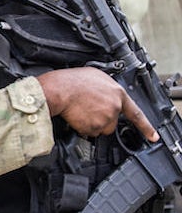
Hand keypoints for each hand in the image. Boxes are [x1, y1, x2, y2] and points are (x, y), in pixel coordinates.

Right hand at [36, 67, 158, 141]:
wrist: (59, 90)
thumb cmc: (71, 81)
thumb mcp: (95, 76)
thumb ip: (107, 88)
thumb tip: (106, 93)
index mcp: (117, 93)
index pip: (136, 113)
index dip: (146, 127)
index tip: (152, 136)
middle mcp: (114, 107)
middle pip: (113, 122)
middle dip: (102, 119)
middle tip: (88, 108)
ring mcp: (105, 119)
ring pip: (101, 128)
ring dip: (92, 123)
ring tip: (80, 110)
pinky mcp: (94, 128)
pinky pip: (89, 132)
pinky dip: (82, 127)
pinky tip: (76, 115)